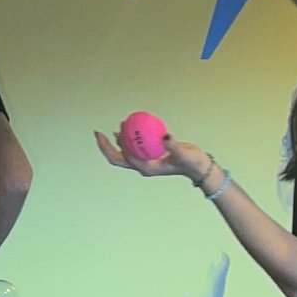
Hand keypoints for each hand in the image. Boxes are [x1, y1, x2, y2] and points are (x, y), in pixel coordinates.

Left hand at [93, 129, 214, 183]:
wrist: (198, 166)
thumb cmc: (191, 162)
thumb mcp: (184, 154)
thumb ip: (174, 146)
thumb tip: (165, 136)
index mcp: (146, 168)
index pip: (126, 158)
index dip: (118, 146)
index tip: (117, 131)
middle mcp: (143, 166)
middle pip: (118, 158)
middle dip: (105, 147)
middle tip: (97, 133)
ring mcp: (144, 161)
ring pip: (123, 153)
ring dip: (114, 142)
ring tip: (112, 128)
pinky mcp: (148, 156)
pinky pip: (133, 147)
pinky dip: (127, 138)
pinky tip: (126, 128)